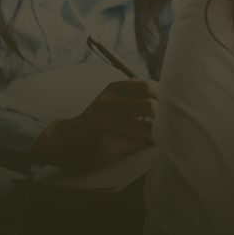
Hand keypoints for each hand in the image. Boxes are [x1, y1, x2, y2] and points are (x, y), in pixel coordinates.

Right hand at [30, 79, 157, 170]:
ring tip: (160, 135)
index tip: (168, 105)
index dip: (163, 96)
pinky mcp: (106, 147)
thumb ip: (134, 91)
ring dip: (158, 134)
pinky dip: (146, 146)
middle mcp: (107, 105)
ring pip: (148, 130)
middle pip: (151, 107)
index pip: (148, 87)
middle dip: (164, 117)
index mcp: (112, 90)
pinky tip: (144, 144)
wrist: (63, 140)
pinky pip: (137, 147)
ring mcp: (105, 127)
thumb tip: (170, 91)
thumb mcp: (110, 97)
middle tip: (168, 123)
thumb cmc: (96, 118)